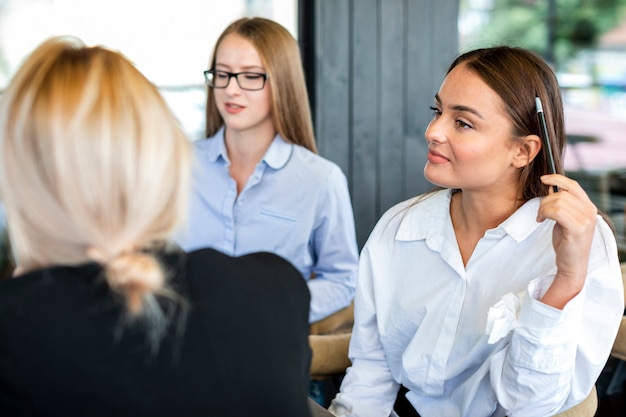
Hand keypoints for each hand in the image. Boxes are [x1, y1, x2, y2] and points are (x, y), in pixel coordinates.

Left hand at [536, 174, 596, 308]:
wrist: (572, 265)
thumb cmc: (567, 243)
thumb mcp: (565, 219)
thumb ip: (561, 204)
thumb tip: (550, 188)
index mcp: (588, 207)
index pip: (573, 186)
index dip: (557, 179)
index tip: (544, 179)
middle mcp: (590, 212)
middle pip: (561, 194)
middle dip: (544, 201)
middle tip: (540, 213)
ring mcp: (585, 220)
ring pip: (557, 202)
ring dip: (543, 208)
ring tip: (541, 218)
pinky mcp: (577, 229)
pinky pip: (556, 212)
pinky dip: (545, 213)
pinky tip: (541, 221)